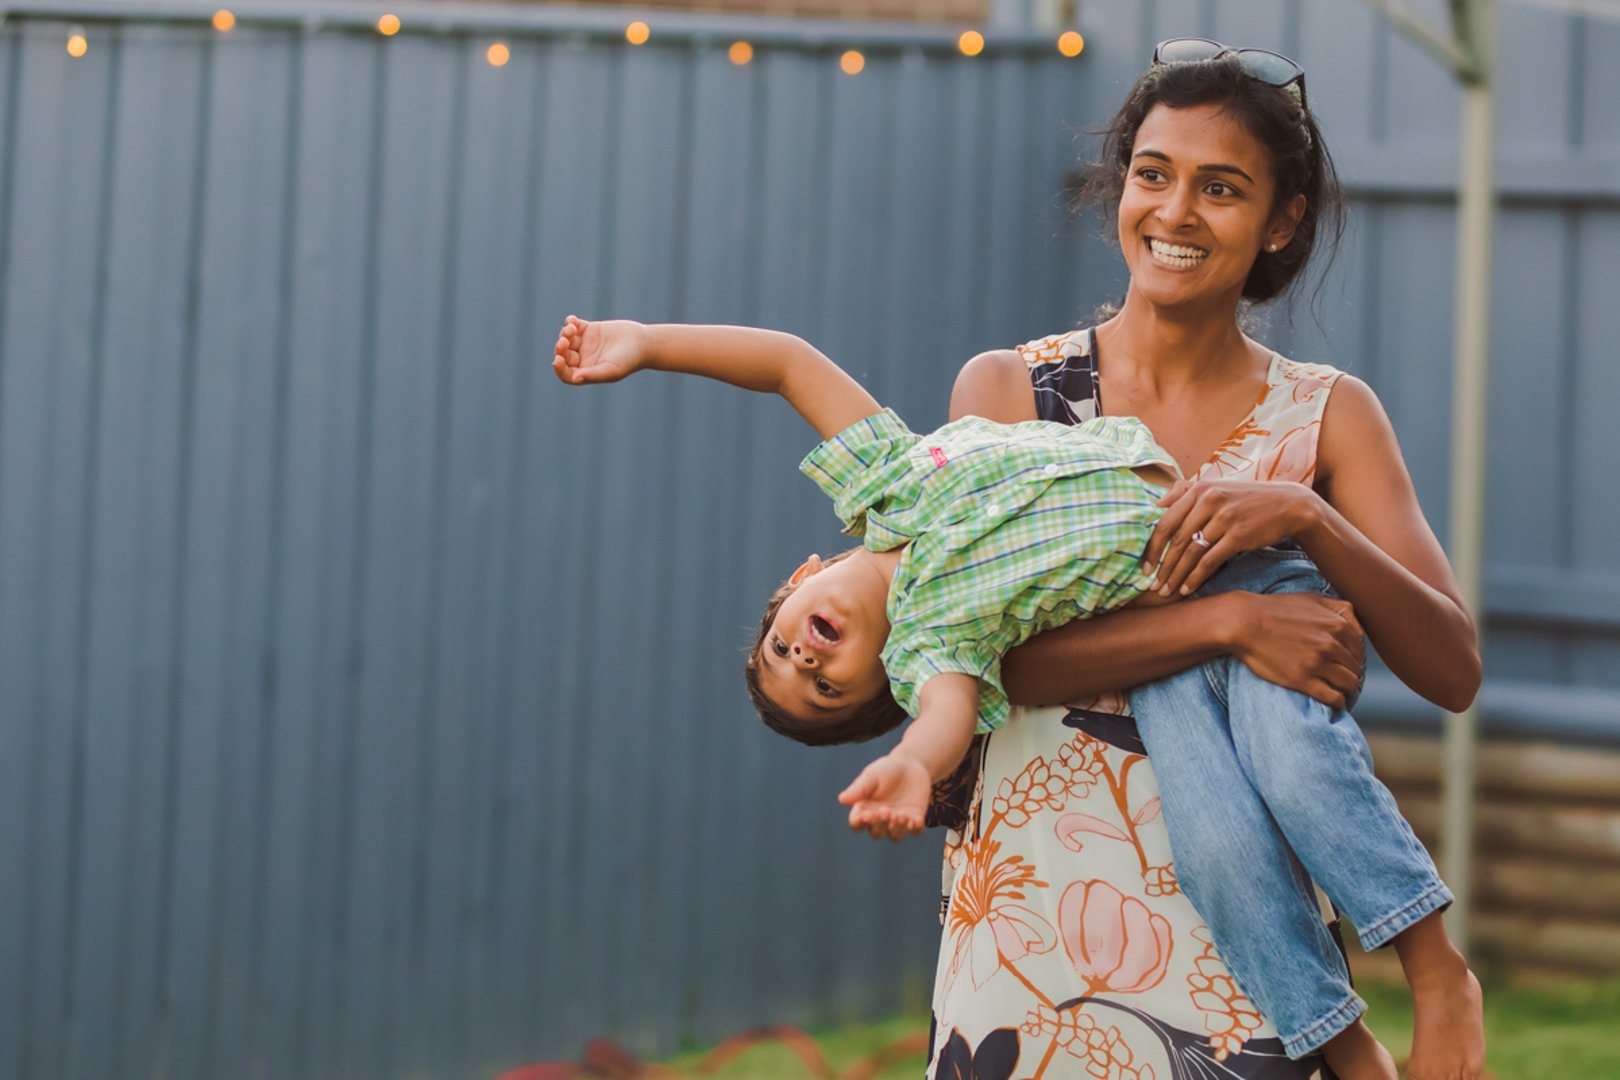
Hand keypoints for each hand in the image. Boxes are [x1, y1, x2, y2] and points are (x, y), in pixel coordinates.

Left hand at [551, 315, 648, 385]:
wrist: (643, 342)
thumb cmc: (629, 360)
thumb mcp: (611, 370)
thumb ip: (593, 375)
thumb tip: (575, 379)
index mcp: (587, 372)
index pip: (566, 374)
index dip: (559, 368)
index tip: (558, 359)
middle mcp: (583, 359)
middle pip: (564, 355)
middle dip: (560, 348)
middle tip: (565, 341)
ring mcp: (585, 344)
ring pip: (566, 339)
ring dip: (565, 333)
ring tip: (572, 328)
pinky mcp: (589, 329)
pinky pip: (574, 325)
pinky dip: (570, 322)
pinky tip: (572, 320)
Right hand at [837, 754, 930, 841]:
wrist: (910, 765)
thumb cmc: (886, 770)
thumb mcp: (871, 776)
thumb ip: (859, 789)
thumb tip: (841, 799)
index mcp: (864, 809)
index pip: (857, 823)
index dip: (859, 822)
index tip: (865, 814)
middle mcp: (880, 819)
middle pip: (876, 833)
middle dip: (879, 824)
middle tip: (885, 810)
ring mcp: (897, 821)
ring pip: (894, 836)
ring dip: (897, 829)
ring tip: (900, 815)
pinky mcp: (915, 819)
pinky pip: (915, 831)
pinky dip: (915, 828)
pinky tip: (916, 819)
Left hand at [1143, 479, 1320, 597]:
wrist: (1287, 504)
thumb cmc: (1246, 499)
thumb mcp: (1216, 487)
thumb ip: (1185, 491)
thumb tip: (1157, 504)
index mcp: (1198, 489)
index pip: (1165, 522)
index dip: (1151, 548)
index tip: (1143, 567)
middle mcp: (1209, 501)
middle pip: (1176, 540)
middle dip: (1161, 567)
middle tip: (1151, 586)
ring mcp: (1224, 518)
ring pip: (1191, 552)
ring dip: (1176, 575)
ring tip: (1166, 591)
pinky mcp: (1238, 535)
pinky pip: (1210, 561)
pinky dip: (1196, 577)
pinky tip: (1187, 589)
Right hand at [1225, 591, 1364, 709]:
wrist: (1244, 623)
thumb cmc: (1274, 609)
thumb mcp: (1312, 598)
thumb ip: (1340, 608)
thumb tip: (1357, 627)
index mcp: (1337, 625)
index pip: (1359, 649)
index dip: (1354, 658)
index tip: (1346, 663)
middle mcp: (1331, 644)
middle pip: (1355, 667)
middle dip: (1350, 673)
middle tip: (1341, 677)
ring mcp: (1317, 663)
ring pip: (1348, 683)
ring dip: (1346, 688)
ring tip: (1338, 689)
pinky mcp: (1302, 680)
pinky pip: (1332, 697)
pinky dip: (1338, 701)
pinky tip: (1334, 700)